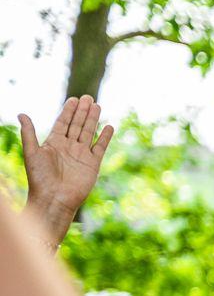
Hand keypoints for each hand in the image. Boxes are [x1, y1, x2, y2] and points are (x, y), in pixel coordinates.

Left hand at [20, 95, 114, 218]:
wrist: (54, 198)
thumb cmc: (39, 178)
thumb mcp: (31, 152)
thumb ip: (28, 133)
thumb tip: (21, 114)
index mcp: (54, 143)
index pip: (63, 123)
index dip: (68, 111)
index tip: (73, 100)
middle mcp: (69, 147)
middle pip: (77, 125)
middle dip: (82, 111)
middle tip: (88, 97)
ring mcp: (82, 155)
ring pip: (88, 132)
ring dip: (93, 119)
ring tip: (97, 105)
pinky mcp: (93, 164)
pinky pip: (100, 147)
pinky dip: (105, 137)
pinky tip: (109, 127)